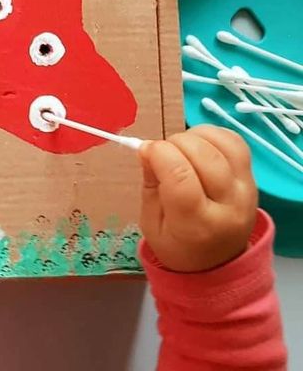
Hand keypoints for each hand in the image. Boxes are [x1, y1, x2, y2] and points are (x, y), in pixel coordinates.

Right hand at [139, 125, 257, 272]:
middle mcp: (227, 206)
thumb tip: (147, 148)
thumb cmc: (176, 244)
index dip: (159, 153)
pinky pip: (236, 143)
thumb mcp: (151, 223)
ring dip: (195, 136)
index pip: (181, 177)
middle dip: (175, 143)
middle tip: (162, 153)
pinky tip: (199, 144)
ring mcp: (245, 191)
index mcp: (196, 225)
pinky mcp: (253, 179)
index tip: (146, 151)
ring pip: (224, 145)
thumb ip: (151, 184)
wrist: (216, 264)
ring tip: (182, 148)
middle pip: (205, 156)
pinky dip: (214, 135)